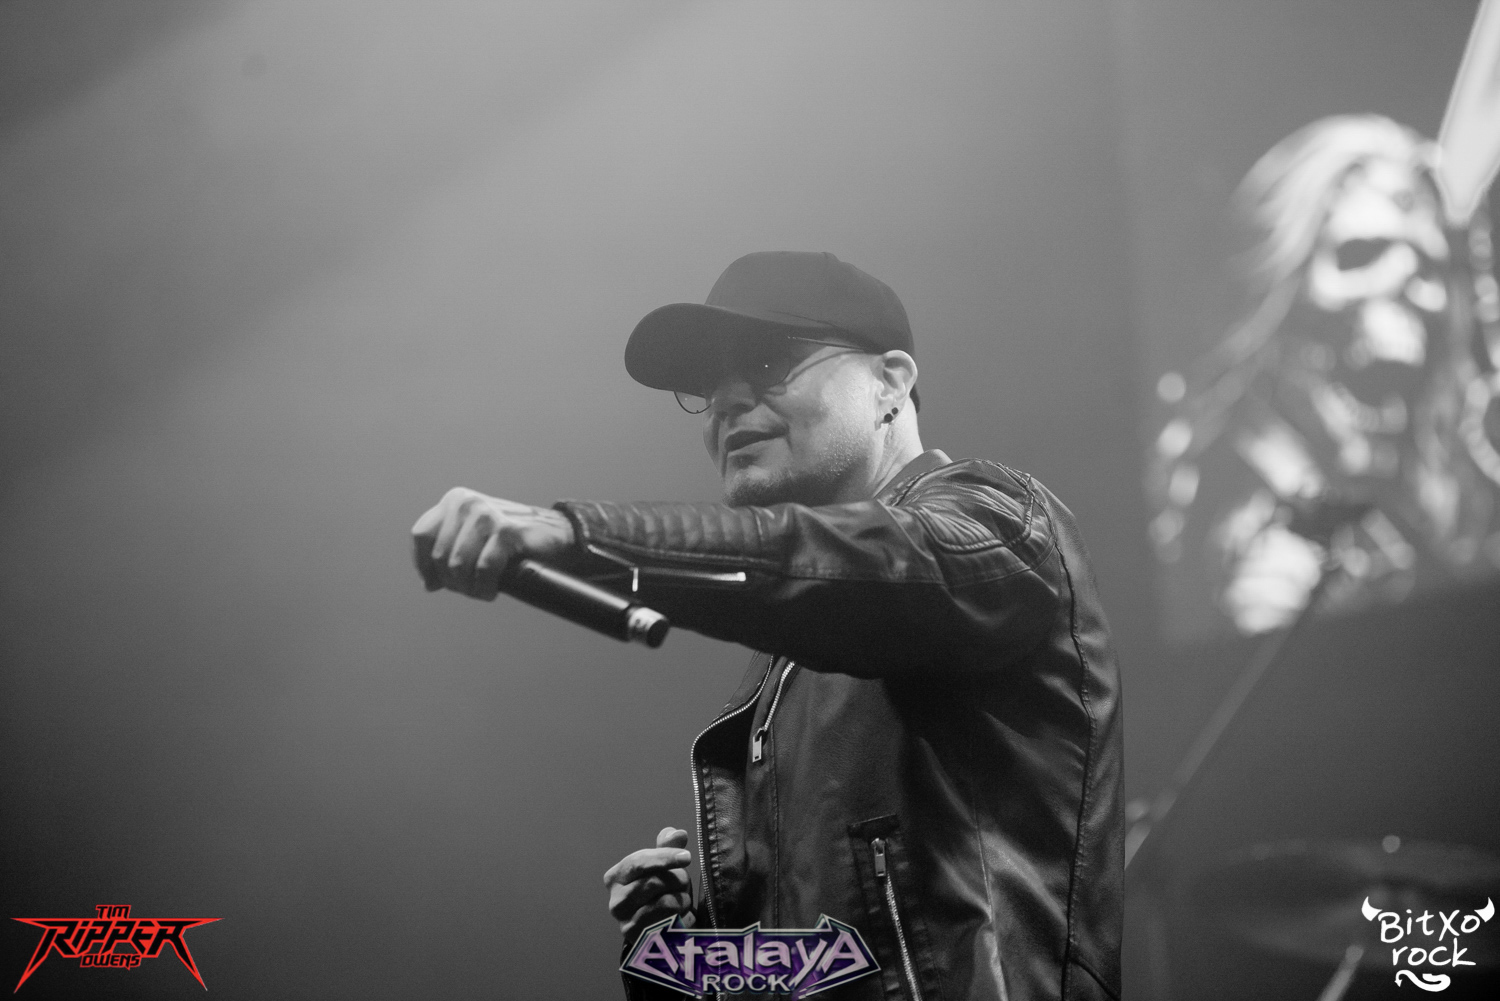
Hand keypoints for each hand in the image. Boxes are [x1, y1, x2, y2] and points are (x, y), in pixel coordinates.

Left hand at [410, 487, 575, 599]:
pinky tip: (491, 591)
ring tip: (481, 591)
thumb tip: (428, 583)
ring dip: (468, 587)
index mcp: (455, 500)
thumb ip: (450, 550)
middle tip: (469, 589)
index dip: (423, 565)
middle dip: (452, 581)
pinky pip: (484, 569)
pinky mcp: (506, 531)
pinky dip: (485, 587)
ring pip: (458, 565)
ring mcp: (486, 515)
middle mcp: (467, 503)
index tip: (433, 584)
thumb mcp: (474, 537)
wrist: (557, 534)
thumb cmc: (513, 540)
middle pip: (439, 555)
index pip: (421, 535)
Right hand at [603, 827, 694, 940]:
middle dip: (677, 879)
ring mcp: (627, 924)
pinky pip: (674, 924)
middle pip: (654, 882)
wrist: (653, 930)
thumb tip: (677, 833)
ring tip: (682, 899)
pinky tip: (682, 916)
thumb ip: (667, 847)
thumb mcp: (659, 867)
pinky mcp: (644, 943)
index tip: (687, 856)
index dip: (664, 857)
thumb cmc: (658, 891)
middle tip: (684, 882)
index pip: (639, 862)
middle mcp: (616, 902)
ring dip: (683, 899)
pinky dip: (685, 917)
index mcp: (615, 878)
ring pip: (666, 904)